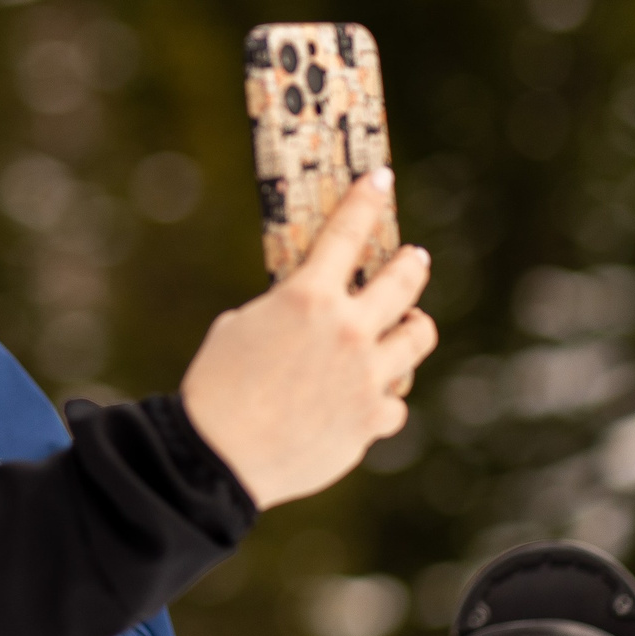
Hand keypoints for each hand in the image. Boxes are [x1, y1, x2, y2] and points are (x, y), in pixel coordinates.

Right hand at [178, 170, 436, 508]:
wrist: (218, 457)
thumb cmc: (216, 388)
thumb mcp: (241, 328)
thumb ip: (286, 315)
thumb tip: (312, 321)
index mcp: (307, 298)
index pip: (348, 232)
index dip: (367, 199)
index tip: (381, 178)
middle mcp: (347, 330)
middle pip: (405, 282)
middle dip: (411, 265)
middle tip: (414, 259)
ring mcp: (366, 377)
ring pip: (418, 338)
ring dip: (413, 327)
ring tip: (408, 325)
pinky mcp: (371, 420)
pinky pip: (394, 401)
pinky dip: (381, 398)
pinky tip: (367, 399)